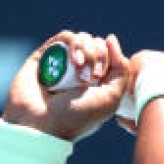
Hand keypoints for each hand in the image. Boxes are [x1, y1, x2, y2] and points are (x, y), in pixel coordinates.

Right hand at [3, 31, 129, 140]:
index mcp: (96, 81)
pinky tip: (72, 61)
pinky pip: (65, 37)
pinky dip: (74, 43)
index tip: (100, 75)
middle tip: (90, 75)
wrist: (42, 126)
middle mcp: (79, 70)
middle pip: (97, 44)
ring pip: (83, 38)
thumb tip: (111, 39)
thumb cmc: (78, 117)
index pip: (110, 54)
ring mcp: (62, 62)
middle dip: (98, 54)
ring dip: (86, 50)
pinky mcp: (44, 56)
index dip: (110, 57)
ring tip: (79, 69)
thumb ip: (121, 70)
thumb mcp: (111, 98)